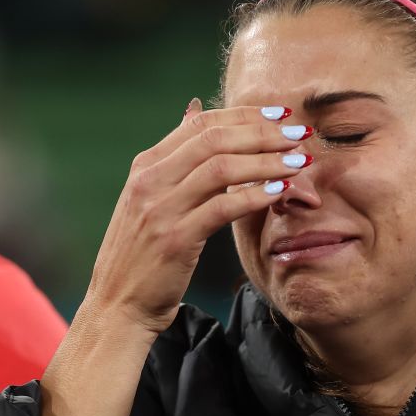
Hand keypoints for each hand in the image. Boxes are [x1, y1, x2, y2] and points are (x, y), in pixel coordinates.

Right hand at [83, 99, 311, 334]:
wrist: (117, 305)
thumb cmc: (143, 254)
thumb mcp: (151, 197)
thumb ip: (175, 157)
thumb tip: (194, 109)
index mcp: (146, 166)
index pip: (201, 124)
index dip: (245, 115)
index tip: (280, 115)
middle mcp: (150, 181)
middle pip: (215, 139)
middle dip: (262, 132)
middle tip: (298, 133)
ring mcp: (160, 209)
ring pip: (222, 168)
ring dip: (267, 161)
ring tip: (298, 161)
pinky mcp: (176, 239)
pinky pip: (222, 208)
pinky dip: (256, 195)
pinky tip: (280, 191)